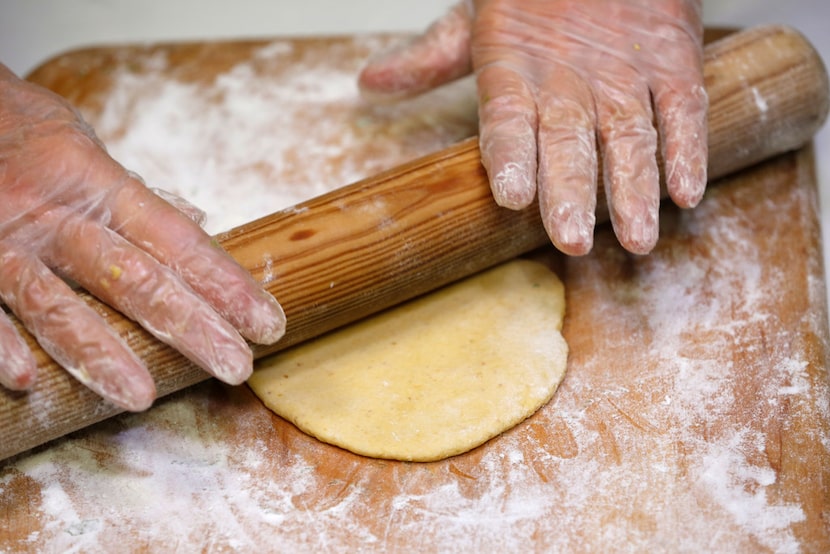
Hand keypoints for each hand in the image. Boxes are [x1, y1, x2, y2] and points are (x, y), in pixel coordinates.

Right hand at [0, 65, 284, 409]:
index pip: (178, 242)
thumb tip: (197, 221)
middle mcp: (57, 217)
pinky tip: (27, 380)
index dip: (226, 284)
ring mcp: (3, 242)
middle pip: (133, 276)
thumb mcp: (86, 156)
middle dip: (189, 324)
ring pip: (54, 302)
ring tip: (140, 395)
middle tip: (236, 366)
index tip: (267, 323)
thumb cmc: (23, 134)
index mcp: (102, 188)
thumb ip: (136, 199)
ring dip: (99, 351)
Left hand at [359, 0, 706, 254]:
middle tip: (572, 239)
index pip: (508, 116)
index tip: (513, 196)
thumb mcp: (475, 16)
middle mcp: (568, 75)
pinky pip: (682, 108)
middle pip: (568, 136)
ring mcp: (623, 71)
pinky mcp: (671, 60)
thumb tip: (371, 83)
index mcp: (513, 65)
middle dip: (571, 190)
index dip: (512, 155)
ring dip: (635, 187)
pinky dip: (687, 150)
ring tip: (635, 237)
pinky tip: (686, 193)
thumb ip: (429, 59)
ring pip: (630, 132)